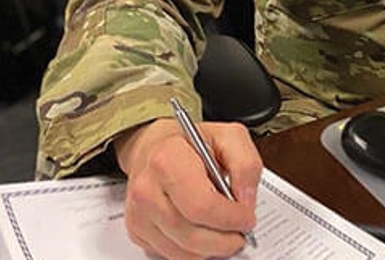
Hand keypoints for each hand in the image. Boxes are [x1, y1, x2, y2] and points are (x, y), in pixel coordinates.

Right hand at [113, 117, 262, 259]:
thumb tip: (246, 200)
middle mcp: (147, 188)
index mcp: (168, 159)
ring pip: (182, 251)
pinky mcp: (137, 230)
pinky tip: (204, 233)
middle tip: (240, 232)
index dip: (231, 219)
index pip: (202, 206)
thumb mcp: (229, 137)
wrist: (156, 147)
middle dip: (225, 240)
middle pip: (192, 235)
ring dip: (211, 249)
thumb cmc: (191, 143)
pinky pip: (171, 254)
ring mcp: (139, 212)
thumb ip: (246, 165)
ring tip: (225, 232)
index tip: (247, 218)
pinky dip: (194, 251)